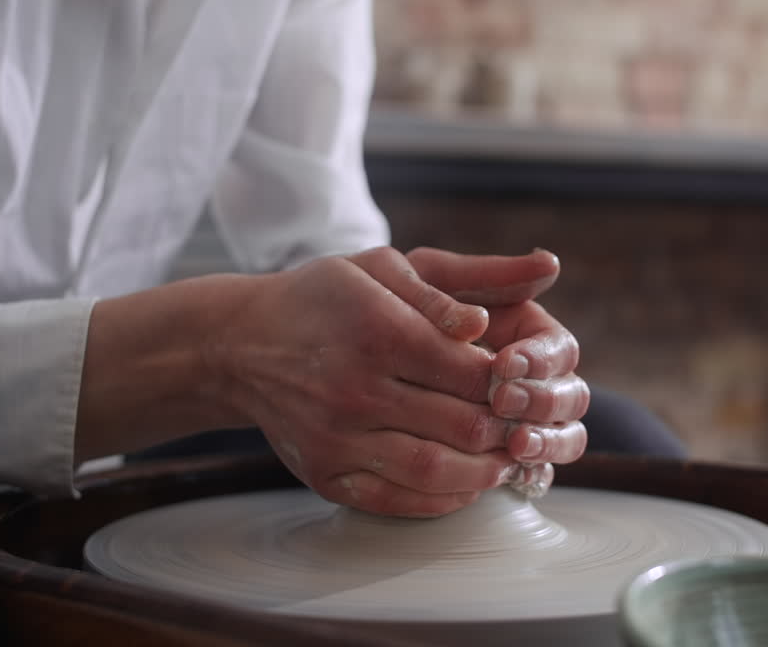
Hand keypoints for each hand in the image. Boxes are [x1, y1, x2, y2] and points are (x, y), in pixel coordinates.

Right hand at [205, 247, 579, 516]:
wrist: (240, 345)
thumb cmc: (322, 298)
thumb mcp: (383, 268)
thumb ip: (452, 284)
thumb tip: (506, 306)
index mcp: (379, 331)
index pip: (473, 370)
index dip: (512, 380)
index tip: (524, 378)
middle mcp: (356, 389)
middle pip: (463, 424)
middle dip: (507, 428)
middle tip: (527, 424)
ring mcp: (337, 438)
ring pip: (435, 469)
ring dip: (485, 471)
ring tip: (505, 458)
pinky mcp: (324, 474)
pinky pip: (397, 500)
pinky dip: (442, 498)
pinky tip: (465, 481)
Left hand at [407, 247, 589, 490]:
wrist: (343, 349)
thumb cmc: (393, 305)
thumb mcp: (431, 281)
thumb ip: (486, 275)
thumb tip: (550, 264)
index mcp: (529, 335)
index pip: (560, 349)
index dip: (541, 358)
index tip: (504, 363)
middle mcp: (538, 380)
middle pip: (571, 396)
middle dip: (543, 401)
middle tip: (502, 402)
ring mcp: (528, 422)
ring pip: (566, 438)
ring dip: (547, 442)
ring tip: (515, 444)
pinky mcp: (510, 459)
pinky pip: (538, 474)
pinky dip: (532, 476)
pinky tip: (509, 475)